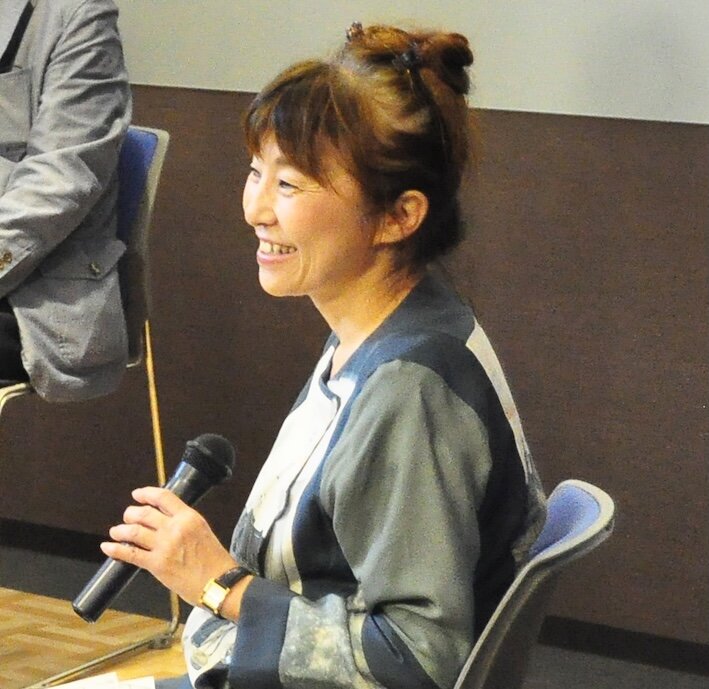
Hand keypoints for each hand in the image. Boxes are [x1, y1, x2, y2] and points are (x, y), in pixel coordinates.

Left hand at [100, 486, 236, 606]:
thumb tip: (164, 521)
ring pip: (134, 531)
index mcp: (189, 517)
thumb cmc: (214, 560)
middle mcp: (175, 528)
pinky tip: (108, 547)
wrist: (219, 582)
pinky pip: (130, 554)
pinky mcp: (157, 564)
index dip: (146, 494)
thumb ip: (184, 523)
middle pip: (144, 513)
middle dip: (131, 513)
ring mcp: (164, 546)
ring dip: (121, 530)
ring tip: (116, 531)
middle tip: (127, 516)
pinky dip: (116, 549)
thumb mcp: (202, 530)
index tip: (137, 494)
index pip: (163, 497)